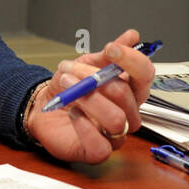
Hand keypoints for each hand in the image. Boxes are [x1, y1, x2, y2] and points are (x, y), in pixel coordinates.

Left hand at [23, 29, 155, 163]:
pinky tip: (73, 112)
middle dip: (95, 78)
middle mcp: (128, 113)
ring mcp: (115, 134)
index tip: (112, 49)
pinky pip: (102, 146)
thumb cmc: (69, 87)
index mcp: (130, 89)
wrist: (43, 107)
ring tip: (68, 88)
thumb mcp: (86, 63)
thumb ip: (109, 54)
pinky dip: (84, 126)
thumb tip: (132, 36)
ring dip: (89, 99)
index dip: (132, 60)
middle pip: (126, 95)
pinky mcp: (98, 152)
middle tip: (71, 70)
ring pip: (116, 119)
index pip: (145, 74)